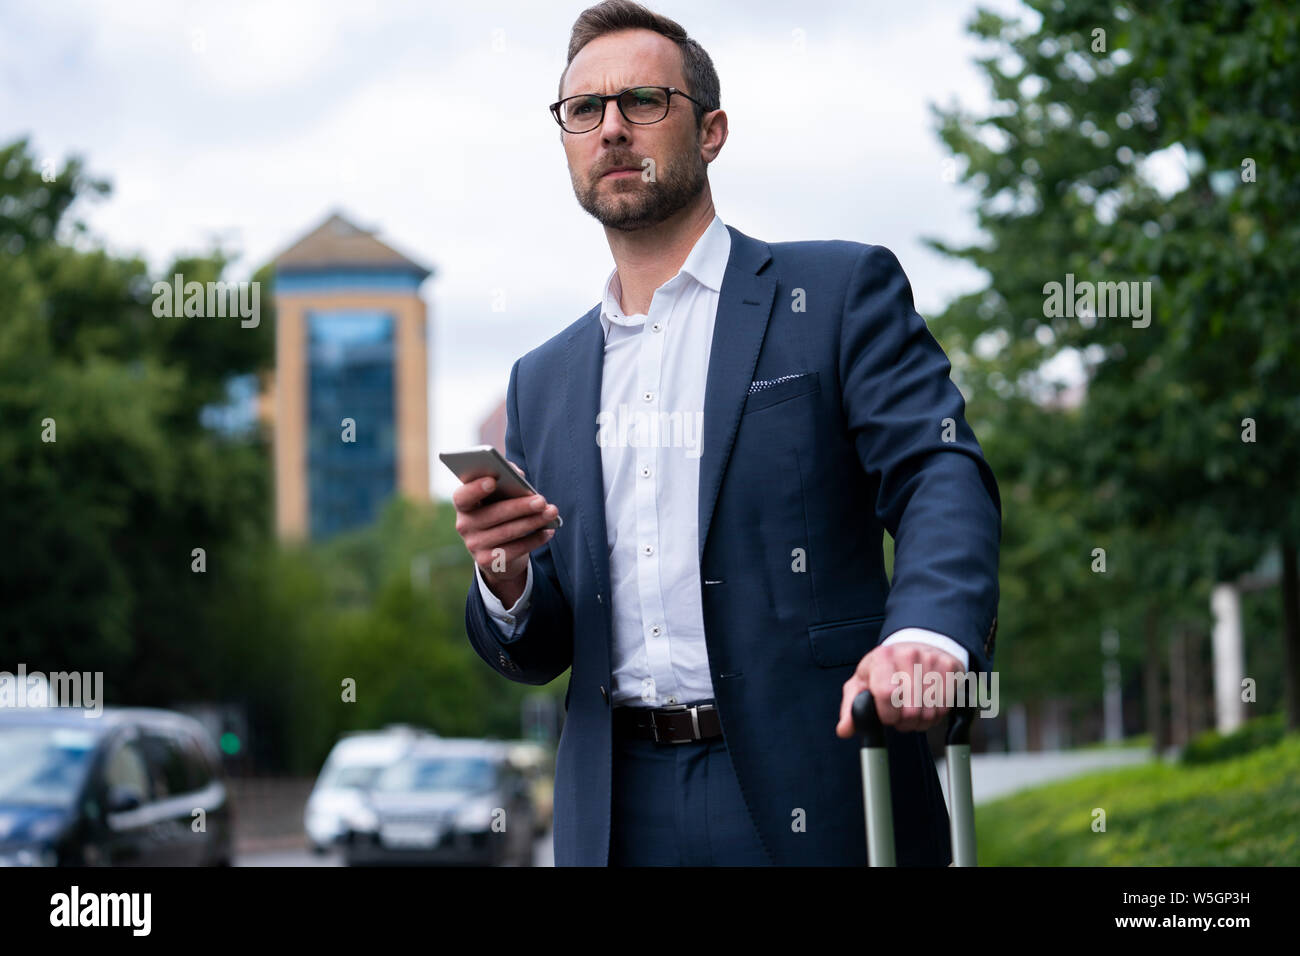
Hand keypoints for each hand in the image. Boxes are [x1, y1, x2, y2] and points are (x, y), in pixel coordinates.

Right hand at [452, 460, 558, 603]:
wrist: (495, 551)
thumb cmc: (500, 511)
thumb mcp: (498, 497)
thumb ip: (505, 481)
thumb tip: (517, 474)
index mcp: (464, 504)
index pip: (462, 496)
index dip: (475, 488)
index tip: (493, 480)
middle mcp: (465, 525)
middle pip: (494, 514)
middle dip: (520, 506)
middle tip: (541, 501)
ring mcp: (474, 545)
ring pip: (508, 532)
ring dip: (533, 521)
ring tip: (551, 512)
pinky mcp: (488, 561)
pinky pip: (516, 549)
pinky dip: (535, 539)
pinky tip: (548, 531)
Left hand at [835, 641, 963, 736]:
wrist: (914, 646)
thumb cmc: (885, 668)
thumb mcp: (862, 682)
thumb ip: (852, 706)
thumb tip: (845, 730)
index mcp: (882, 657)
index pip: (887, 694)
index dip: (888, 715)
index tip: (887, 717)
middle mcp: (908, 654)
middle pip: (911, 710)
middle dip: (904, 723)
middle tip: (900, 717)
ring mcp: (932, 659)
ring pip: (930, 712)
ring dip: (921, 721)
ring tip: (913, 711)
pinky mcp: (950, 667)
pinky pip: (946, 707)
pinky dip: (936, 715)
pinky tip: (928, 706)